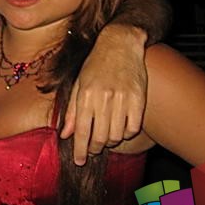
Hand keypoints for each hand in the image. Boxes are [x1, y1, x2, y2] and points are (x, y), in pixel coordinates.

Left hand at [60, 25, 147, 164]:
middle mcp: (103, 98)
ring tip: (106, 138)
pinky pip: (133, 128)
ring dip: (110, 142)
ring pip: (117, 135)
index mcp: (86, 95)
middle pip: (100, 137)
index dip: (80, 150)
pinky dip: (126, 134)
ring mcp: (123, 98)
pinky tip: (121, 129)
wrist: (119, 44)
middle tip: (93, 150)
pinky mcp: (138, 98)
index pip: (82, 131)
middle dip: (94, 149)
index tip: (80, 161)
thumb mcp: (78, 84)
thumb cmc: (95, 65)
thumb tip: (65, 134)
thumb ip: (72, 110)